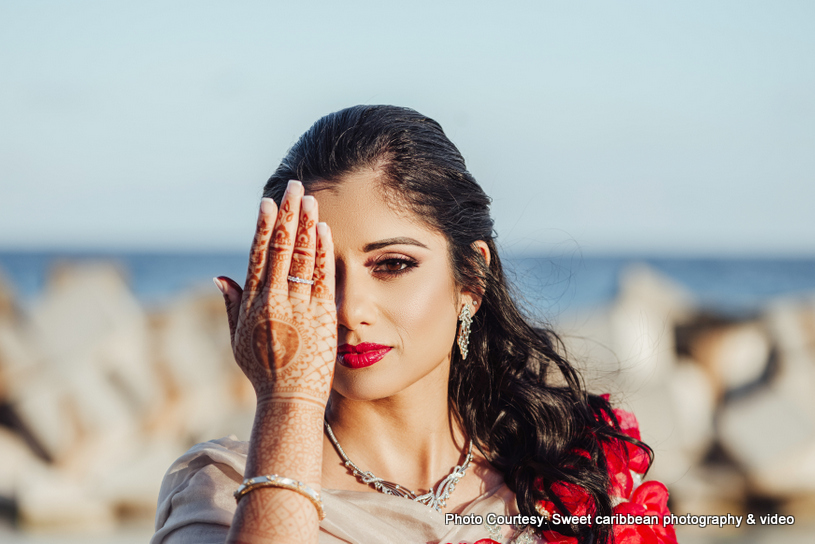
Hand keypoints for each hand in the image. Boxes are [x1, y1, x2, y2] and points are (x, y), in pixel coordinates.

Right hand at [215, 180, 336, 406]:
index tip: (269, 203)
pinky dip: (322, 250)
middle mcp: (272, 300)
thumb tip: (220, 276)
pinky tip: (324, 229)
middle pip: (280, 247)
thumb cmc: (263, 373)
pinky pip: (322, 275)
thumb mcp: (237, 340)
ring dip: (306, 224)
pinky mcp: (320, 315)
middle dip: (288, 214)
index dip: (264, 227)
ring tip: (310, 199)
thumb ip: (231, 305)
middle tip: (294, 186)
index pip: (258, 255)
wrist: (288, 401)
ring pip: (301, 256)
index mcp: (251, 303)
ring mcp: (297, 306)